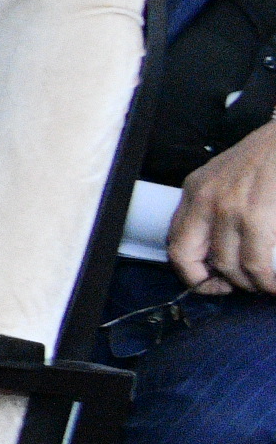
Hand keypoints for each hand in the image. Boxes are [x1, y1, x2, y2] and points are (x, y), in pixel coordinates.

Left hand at [172, 121, 275, 296]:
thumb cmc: (268, 157)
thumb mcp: (226, 177)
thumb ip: (216, 207)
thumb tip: (220, 252)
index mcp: (195, 190)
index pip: (176, 242)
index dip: (191, 272)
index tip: (212, 282)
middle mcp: (205, 200)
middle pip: (193, 258)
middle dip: (218, 282)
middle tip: (244, 286)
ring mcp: (230, 208)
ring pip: (229, 265)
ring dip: (250, 283)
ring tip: (266, 285)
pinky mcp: (256, 216)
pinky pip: (256, 262)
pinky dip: (268, 280)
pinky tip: (275, 284)